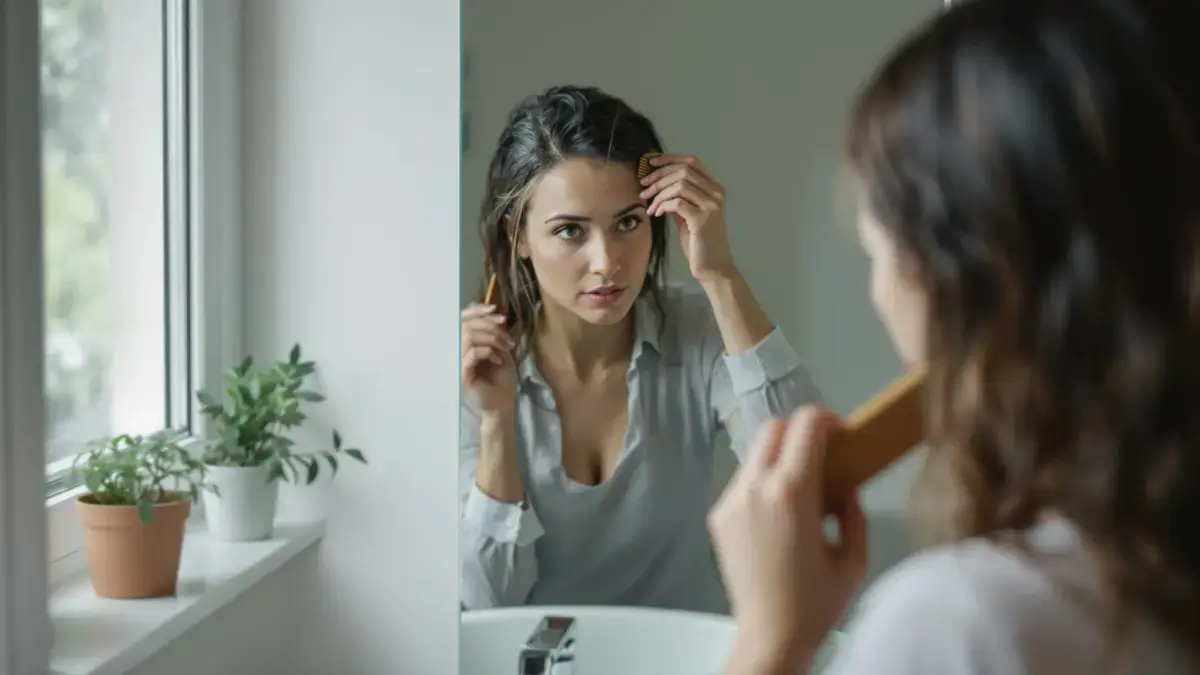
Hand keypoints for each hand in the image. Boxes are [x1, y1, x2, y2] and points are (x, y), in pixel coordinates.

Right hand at [460, 303, 518, 416]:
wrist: (503, 404)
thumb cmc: (502, 379)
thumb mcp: (502, 351)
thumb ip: (495, 334)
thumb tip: (495, 315)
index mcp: (465, 344)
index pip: (463, 321)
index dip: (476, 311)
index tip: (495, 309)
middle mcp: (458, 351)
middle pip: (466, 325)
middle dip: (488, 323)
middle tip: (505, 329)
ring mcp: (458, 363)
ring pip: (468, 337)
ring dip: (491, 338)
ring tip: (506, 347)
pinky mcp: (462, 374)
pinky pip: (471, 354)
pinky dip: (488, 352)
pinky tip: (498, 360)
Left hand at [639, 154, 735, 282]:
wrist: (713, 267)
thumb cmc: (699, 243)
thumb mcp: (687, 216)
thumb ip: (678, 199)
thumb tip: (658, 185)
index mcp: (714, 189)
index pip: (692, 161)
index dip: (669, 159)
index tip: (650, 163)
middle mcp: (716, 193)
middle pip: (683, 171)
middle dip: (659, 177)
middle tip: (643, 188)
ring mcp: (711, 206)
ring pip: (679, 184)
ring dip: (659, 193)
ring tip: (650, 205)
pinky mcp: (702, 219)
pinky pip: (677, 203)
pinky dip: (663, 206)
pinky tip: (656, 214)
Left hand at [709, 407, 868, 673]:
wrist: (769, 637)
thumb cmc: (816, 603)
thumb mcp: (854, 556)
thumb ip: (853, 509)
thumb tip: (845, 485)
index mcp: (792, 492)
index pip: (805, 424)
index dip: (827, 420)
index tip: (841, 435)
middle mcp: (755, 487)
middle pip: (774, 428)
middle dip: (801, 433)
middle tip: (823, 456)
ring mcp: (731, 501)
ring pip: (756, 454)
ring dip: (781, 458)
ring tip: (802, 492)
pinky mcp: (718, 516)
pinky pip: (743, 482)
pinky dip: (763, 484)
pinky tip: (779, 516)